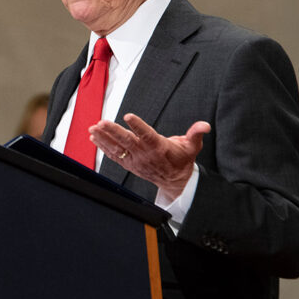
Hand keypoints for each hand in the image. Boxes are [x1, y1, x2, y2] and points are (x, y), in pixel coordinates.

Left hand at [89, 114, 209, 198]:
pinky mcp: (129, 164)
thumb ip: (196, 133)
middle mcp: (145, 154)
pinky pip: (113, 155)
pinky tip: (94, 137)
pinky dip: (103, 147)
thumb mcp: (192, 146)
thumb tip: (205, 125)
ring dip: (103, 138)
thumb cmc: (181, 160)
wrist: (175, 181)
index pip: (147, 135)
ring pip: (117, 148)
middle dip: (113, 132)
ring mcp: (135, 160)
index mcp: (159, 147)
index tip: (128, 116)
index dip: (138, 126)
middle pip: (127, 141)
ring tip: (93, 128)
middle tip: (102, 122)